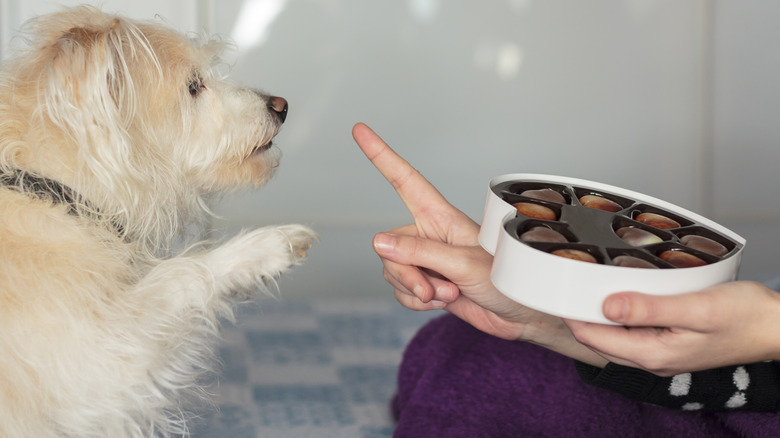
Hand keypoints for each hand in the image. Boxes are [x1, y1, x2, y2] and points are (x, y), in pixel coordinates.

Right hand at [352, 123, 606, 364]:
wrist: (520, 316)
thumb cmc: (506, 280)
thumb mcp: (463, 264)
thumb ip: (419, 253)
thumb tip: (378, 242)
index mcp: (441, 217)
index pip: (405, 180)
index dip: (381, 155)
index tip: (360, 130)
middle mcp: (430, 235)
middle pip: (389, 246)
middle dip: (405, 273)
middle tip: (432, 289)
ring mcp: (427, 260)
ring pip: (392, 271)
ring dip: (415, 290)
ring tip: (448, 294)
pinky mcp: (427, 283)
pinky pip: (401, 291)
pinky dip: (417, 303)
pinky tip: (442, 303)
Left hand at [565, 281, 779, 375]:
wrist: (778, 326)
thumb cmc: (746, 316)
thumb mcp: (697, 308)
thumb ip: (650, 309)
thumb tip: (606, 307)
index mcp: (654, 353)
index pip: (595, 338)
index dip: (572, 314)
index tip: (556, 290)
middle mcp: (653, 359)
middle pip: (599, 339)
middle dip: (579, 315)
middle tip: (564, 283)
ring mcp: (661, 353)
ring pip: (614, 336)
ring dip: (597, 315)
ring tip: (583, 286)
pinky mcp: (669, 343)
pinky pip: (632, 332)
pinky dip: (618, 315)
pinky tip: (618, 296)